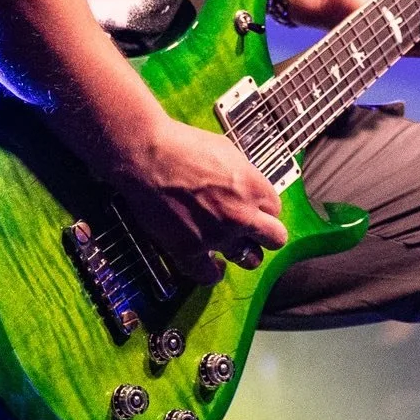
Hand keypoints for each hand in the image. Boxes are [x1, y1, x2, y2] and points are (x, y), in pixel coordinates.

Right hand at [106, 114, 285, 283]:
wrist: (145, 154)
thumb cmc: (181, 144)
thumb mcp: (226, 150)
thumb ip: (244, 175)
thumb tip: (247, 186)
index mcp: (252, 187)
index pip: (275, 209)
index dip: (263, 208)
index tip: (253, 208)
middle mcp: (240, 215)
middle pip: (275, 238)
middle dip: (265, 234)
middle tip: (253, 231)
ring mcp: (216, 236)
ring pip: (250, 259)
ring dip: (243, 252)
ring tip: (232, 245)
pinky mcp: (188, 250)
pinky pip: (209, 275)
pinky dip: (213, 273)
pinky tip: (213, 266)